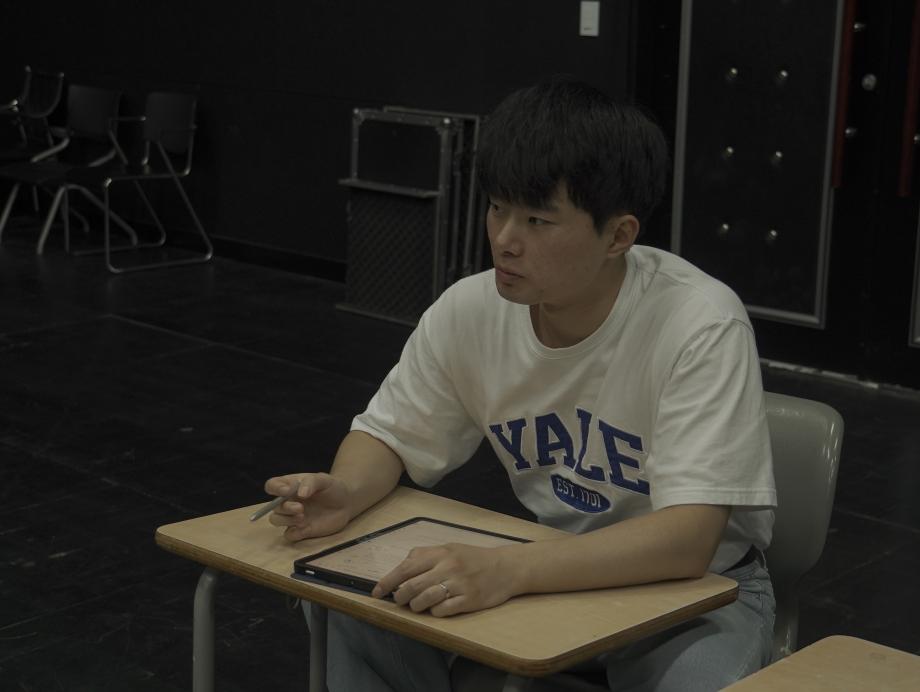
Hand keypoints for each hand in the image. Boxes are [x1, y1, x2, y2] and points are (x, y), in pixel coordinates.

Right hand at [263, 473, 351, 541]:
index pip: (272, 485)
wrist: (346, 503)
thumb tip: (300, 493)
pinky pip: (288, 535)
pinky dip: (293, 533)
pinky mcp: (301, 530)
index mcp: (290, 486)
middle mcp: (289, 501)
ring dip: (285, 520)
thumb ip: (311, 482)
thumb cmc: (333, 488)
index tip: (287, 490)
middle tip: (300, 508)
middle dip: (284, 508)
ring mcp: (293, 516)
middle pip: (273, 506)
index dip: (275, 488)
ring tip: (302, 517)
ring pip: (276, 520)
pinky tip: (304, 528)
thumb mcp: (324, 479)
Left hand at [371, 543, 521, 616]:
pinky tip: (438, 608)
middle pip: (411, 586)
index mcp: (441, 553)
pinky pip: (442, 611)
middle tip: (399, 600)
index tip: (376, 592)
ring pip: (424, 601)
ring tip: (418, 605)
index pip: (406, 568)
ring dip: (416, 606)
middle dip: (400, 597)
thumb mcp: (450, 549)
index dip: (388, 581)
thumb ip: (426, 555)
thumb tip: (402, 566)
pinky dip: (434, 612)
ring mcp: (458, 584)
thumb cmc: (474, 559)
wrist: (506, 568)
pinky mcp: (468, 600)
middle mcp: (448, 567)